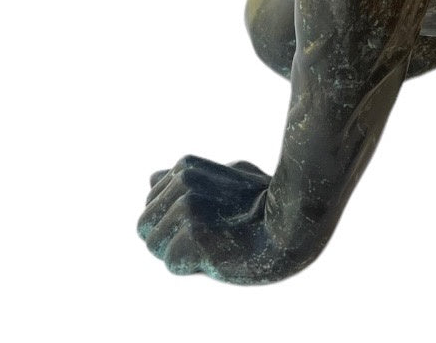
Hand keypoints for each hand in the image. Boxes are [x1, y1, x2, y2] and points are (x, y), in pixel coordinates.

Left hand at [138, 156, 317, 283]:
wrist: (290, 224)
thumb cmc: (262, 202)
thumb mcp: (224, 178)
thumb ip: (186, 179)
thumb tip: (152, 178)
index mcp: (185, 167)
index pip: (149, 205)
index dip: (173, 223)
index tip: (206, 221)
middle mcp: (182, 182)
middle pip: (145, 226)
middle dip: (168, 239)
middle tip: (204, 238)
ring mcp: (187, 207)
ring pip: (154, 246)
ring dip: (178, 254)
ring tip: (210, 245)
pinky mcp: (193, 234)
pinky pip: (172, 263)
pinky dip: (191, 267)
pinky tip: (216, 255)